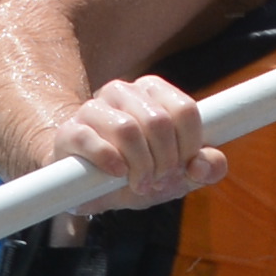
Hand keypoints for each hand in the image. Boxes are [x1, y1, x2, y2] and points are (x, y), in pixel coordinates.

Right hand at [50, 75, 221, 209]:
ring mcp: (93, 108)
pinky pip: (91, 140)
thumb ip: (205, 168)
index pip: (185, 110)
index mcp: (153, 91)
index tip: (184, 167)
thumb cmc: (137, 171)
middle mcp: (123, 91)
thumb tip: (205, 165)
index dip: (190, 146)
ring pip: (128, 129)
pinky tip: (117, 174)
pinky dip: (109, 162)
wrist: (86, 184)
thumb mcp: (178, 174)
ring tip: (139, 182)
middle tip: (159, 180)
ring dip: (140, 165)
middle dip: (165, 160)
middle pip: (158, 121)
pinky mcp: (70, 130)